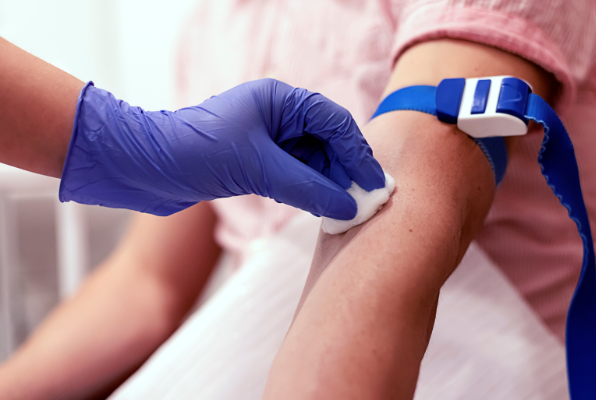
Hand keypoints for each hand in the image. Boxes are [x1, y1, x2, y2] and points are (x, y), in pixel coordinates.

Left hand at [59, 78, 384, 218]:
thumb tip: (348, 206)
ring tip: (346, 211)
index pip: (334, 123)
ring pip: (313, 161)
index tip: (374, 183)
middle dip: (347, 171)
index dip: (358, 154)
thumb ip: (307, 187)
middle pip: (328, 142)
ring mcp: (268, 139)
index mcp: (280, 100)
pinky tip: (321, 208)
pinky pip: (296, 175)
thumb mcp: (258, 168)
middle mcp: (277, 115)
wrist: (144, 167)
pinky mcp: (257, 162)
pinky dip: (310, 191)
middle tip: (366, 202)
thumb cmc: (195, 152)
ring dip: (330, 184)